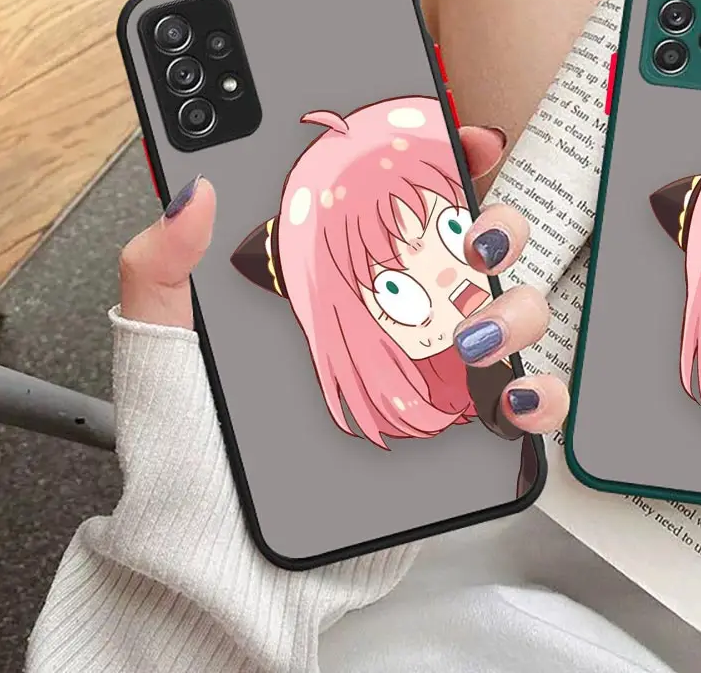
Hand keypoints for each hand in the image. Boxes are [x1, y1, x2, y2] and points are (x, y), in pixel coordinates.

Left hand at [119, 126, 569, 434]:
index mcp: (337, 281)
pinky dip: (538, 394)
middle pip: (480, 245)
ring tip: (473, 333)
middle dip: (499, 223)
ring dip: (515, 307)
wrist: (221, 562)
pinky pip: (525, 405)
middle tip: (475, 237)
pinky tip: (507, 396)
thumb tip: (193, 191)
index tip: (463, 137)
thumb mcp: (161, 347)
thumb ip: (164, 265)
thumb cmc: (191, 453)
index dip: (445, 160)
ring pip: (516, 312)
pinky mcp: (458, 435)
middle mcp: (397, 318)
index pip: (405, 201)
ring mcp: (433, 374)